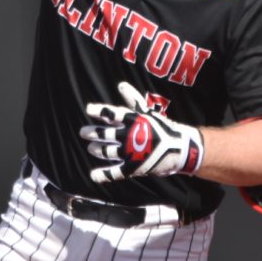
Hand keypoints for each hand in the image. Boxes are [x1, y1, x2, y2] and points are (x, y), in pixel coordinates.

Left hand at [80, 82, 204, 182]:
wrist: (179, 148)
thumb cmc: (162, 127)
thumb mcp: (147, 111)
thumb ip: (132, 99)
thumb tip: (120, 85)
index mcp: (133, 121)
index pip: (112, 114)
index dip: (99, 111)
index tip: (88, 109)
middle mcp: (130, 136)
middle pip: (105, 134)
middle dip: (92, 133)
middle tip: (82, 132)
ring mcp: (131, 153)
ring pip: (107, 152)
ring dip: (97, 150)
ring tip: (90, 148)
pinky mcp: (134, 168)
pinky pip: (115, 172)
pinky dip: (103, 175)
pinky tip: (93, 175)